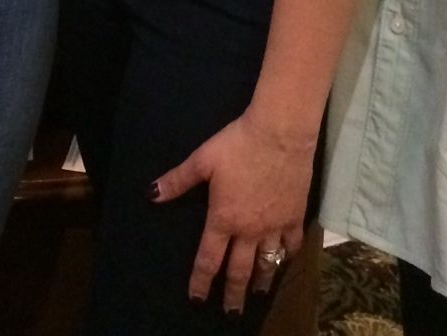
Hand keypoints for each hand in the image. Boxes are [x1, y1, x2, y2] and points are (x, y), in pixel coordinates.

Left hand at [152, 109, 313, 313]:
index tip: (196, 299)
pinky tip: (284, 260)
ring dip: (261, 281)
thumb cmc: (237, 144)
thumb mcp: (202, 160)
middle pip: (239, 271)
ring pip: (267, 263)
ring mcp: (274, 226)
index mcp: (223, 220)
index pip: (208, 260)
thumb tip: (151, 195)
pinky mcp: (295, 216)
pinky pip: (291, 245)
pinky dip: (287, 256)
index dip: (200, 282)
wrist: (279, 133)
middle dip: (232, 294)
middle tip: (231, 313)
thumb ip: (177, 181)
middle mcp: (248, 231)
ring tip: (258, 294)